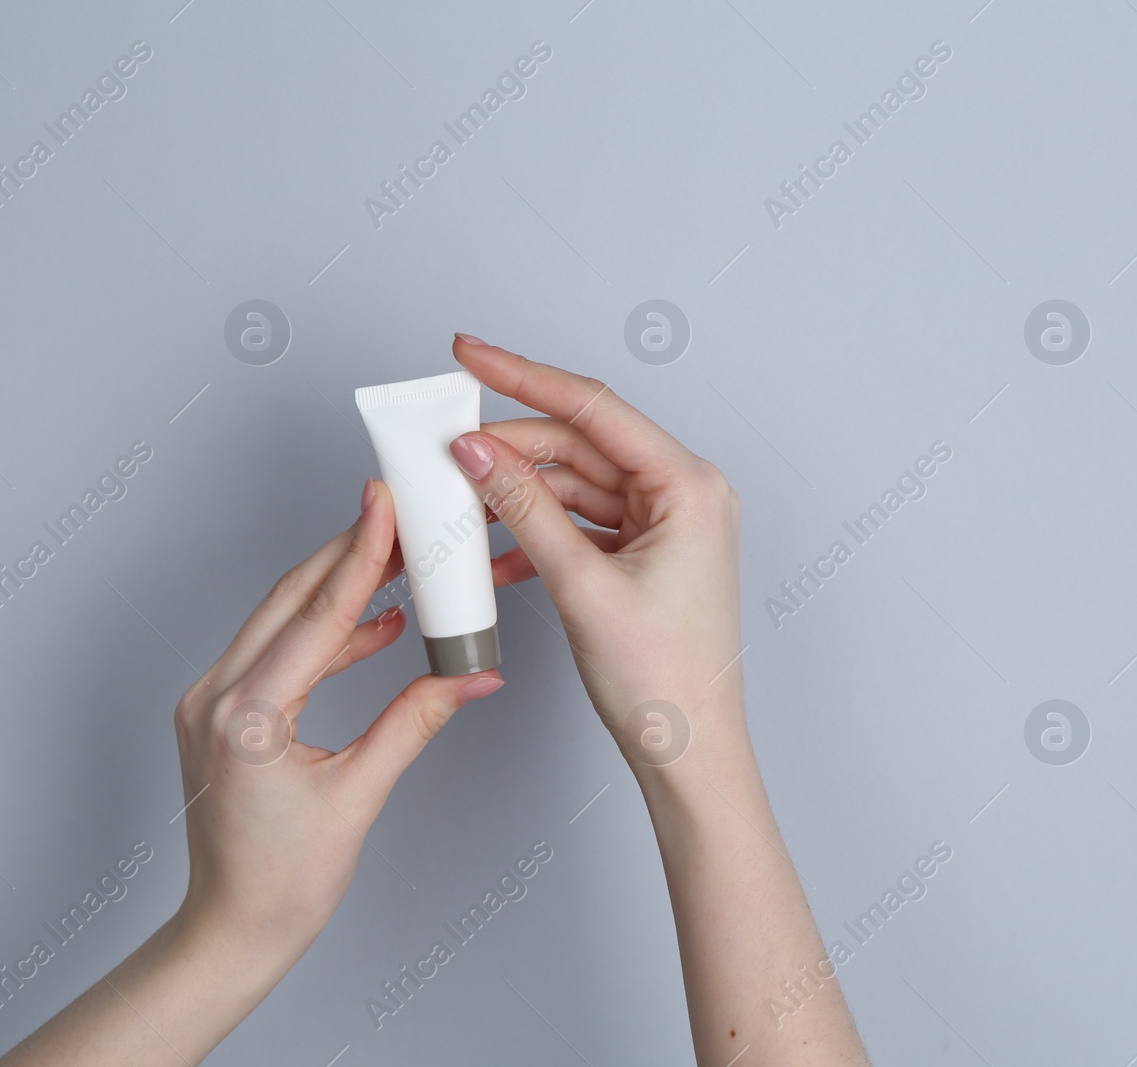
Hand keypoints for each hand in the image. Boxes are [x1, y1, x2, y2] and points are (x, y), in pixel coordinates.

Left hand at [171, 478, 502, 956]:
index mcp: (246, 716)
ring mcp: (210, 700)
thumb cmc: (281, 884)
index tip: (383, 505)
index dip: (358, 555)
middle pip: (292, 600)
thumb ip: (415, 721)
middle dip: (349, 553)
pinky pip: (276, 651)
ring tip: (395, 559)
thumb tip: (471, 677)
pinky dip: (323, 633)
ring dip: (338, 588)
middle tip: (397, 513)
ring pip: (281, 619)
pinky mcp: (220, 710)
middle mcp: (216, 696)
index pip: (316, 617)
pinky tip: (373, 625)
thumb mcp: (359, 795)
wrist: (231, 927)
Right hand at [448, 335, 742, 783]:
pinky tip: (492, 553)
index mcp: (688, 486)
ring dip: (516, 494)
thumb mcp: (579, 585)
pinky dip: (534, 532)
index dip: (522, 375)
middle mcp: (682, 495)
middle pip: (579, 443)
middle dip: (510, 446)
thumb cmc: (664, 681)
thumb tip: (477, 453)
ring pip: (573, 484)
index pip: (592, 407)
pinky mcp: (643, 554)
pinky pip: (577, 523)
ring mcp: (663, 525)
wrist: (688, 753)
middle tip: (448, 447)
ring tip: (460, 502)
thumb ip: (524, 509)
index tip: (469, 355)